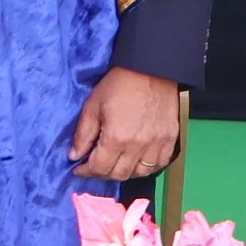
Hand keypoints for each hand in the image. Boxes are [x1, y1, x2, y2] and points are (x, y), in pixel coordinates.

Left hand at [72, 65, 181, 182]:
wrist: (151, 71)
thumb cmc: (118, 86)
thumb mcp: (92, 106)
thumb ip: (83, 135)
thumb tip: (75, 156)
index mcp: (116, 138)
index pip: (99, 167)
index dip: (86, 171)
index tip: (79, 169)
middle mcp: (138, 146)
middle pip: (119, 174)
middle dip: (102, 173)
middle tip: (94, 166)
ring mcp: (157, 145)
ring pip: (139, 173)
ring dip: (124, 172)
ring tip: (114, 164)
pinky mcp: (171, 140)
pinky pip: (159, 165)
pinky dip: (146, 168)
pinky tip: (136, 161)